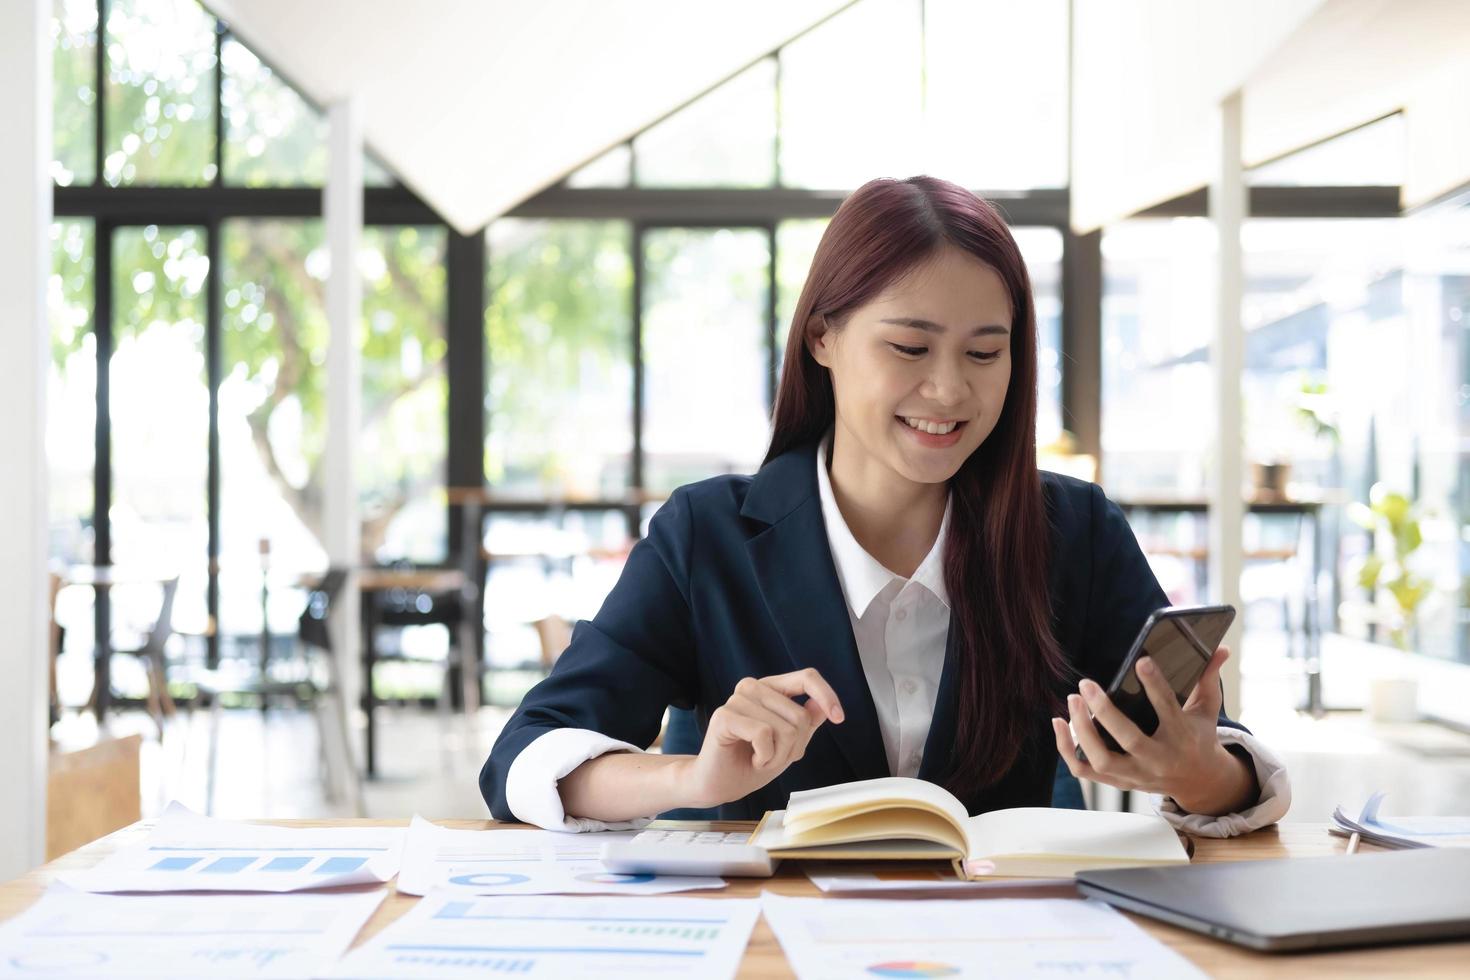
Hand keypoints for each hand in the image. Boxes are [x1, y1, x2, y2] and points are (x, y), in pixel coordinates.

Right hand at [678, 669, 843, 809]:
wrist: (720, 785)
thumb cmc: (752, 763)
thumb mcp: (790, 744)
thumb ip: (807, 722)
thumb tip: (823, 705)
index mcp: (770, 688)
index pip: (807, 677)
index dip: (827, 695)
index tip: (839, 718)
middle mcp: (753, 687)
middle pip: (801, 715)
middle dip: (795, 747)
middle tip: (773, 756)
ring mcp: (737, 699)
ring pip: (786, 729)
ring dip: (779, 756)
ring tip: (760, 758)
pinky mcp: (724, 716)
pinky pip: (764, 735)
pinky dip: (765, 756)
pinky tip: (752, 759)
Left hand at [1051, 646, 1256, 815]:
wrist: (1198, 781)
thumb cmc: (1197, 736)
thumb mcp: (1207, 709)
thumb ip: (1208, 678)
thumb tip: (1220, 648)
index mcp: (1182, 737)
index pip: (1168, 710)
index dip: (1155, 685)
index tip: (1141, 661)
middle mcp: (1158, 759)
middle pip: (1128, 739)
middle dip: (1104, 712)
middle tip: (1086, 684)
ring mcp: (1135, 773)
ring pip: (1101, 759)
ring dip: (1081, 731)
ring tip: (1072, 700)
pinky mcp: (1117, 780)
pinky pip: (1084, 770)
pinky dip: (1067, 749)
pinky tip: (1058, 723)